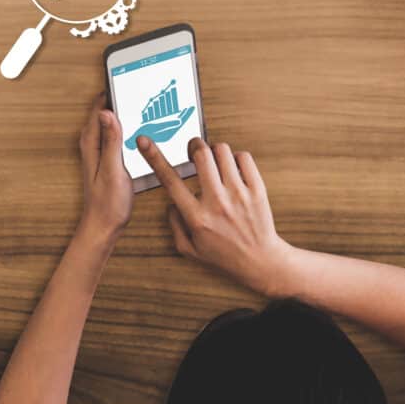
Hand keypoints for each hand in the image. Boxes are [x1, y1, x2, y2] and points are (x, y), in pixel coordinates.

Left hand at [75, 98, 134, 246]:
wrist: (104, 226)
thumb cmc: (107, 203)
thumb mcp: (113, 169)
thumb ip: (111, 141)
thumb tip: (107, 113)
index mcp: (91, 143)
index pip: (99, 108)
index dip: (111, 92)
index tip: (125, 80)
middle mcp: (92, 143)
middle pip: (104, 112)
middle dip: (119, 99)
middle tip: (138, 88)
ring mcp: (99, 150)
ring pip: (110, 123)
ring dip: (123, 113)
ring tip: (141, 102)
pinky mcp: (107, 157)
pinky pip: (115, 134)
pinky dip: (126, 128)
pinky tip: (139, 128)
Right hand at [145, 137, 300, 297]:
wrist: (261, 262)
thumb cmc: (226, 257)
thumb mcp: (189, 250)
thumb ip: (174, 225)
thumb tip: (171, 204)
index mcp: (197, 217)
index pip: (169, 179)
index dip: (153, 156)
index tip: (143, 141)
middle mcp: (217, 202)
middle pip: (201, 154)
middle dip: (193, 145)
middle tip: (193, 150)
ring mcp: (238, 194)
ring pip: (222, 151)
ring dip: (214, 150)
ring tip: (215, 161)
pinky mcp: (257, 190)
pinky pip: (244, 158)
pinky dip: (236, 157)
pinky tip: (233, 168)